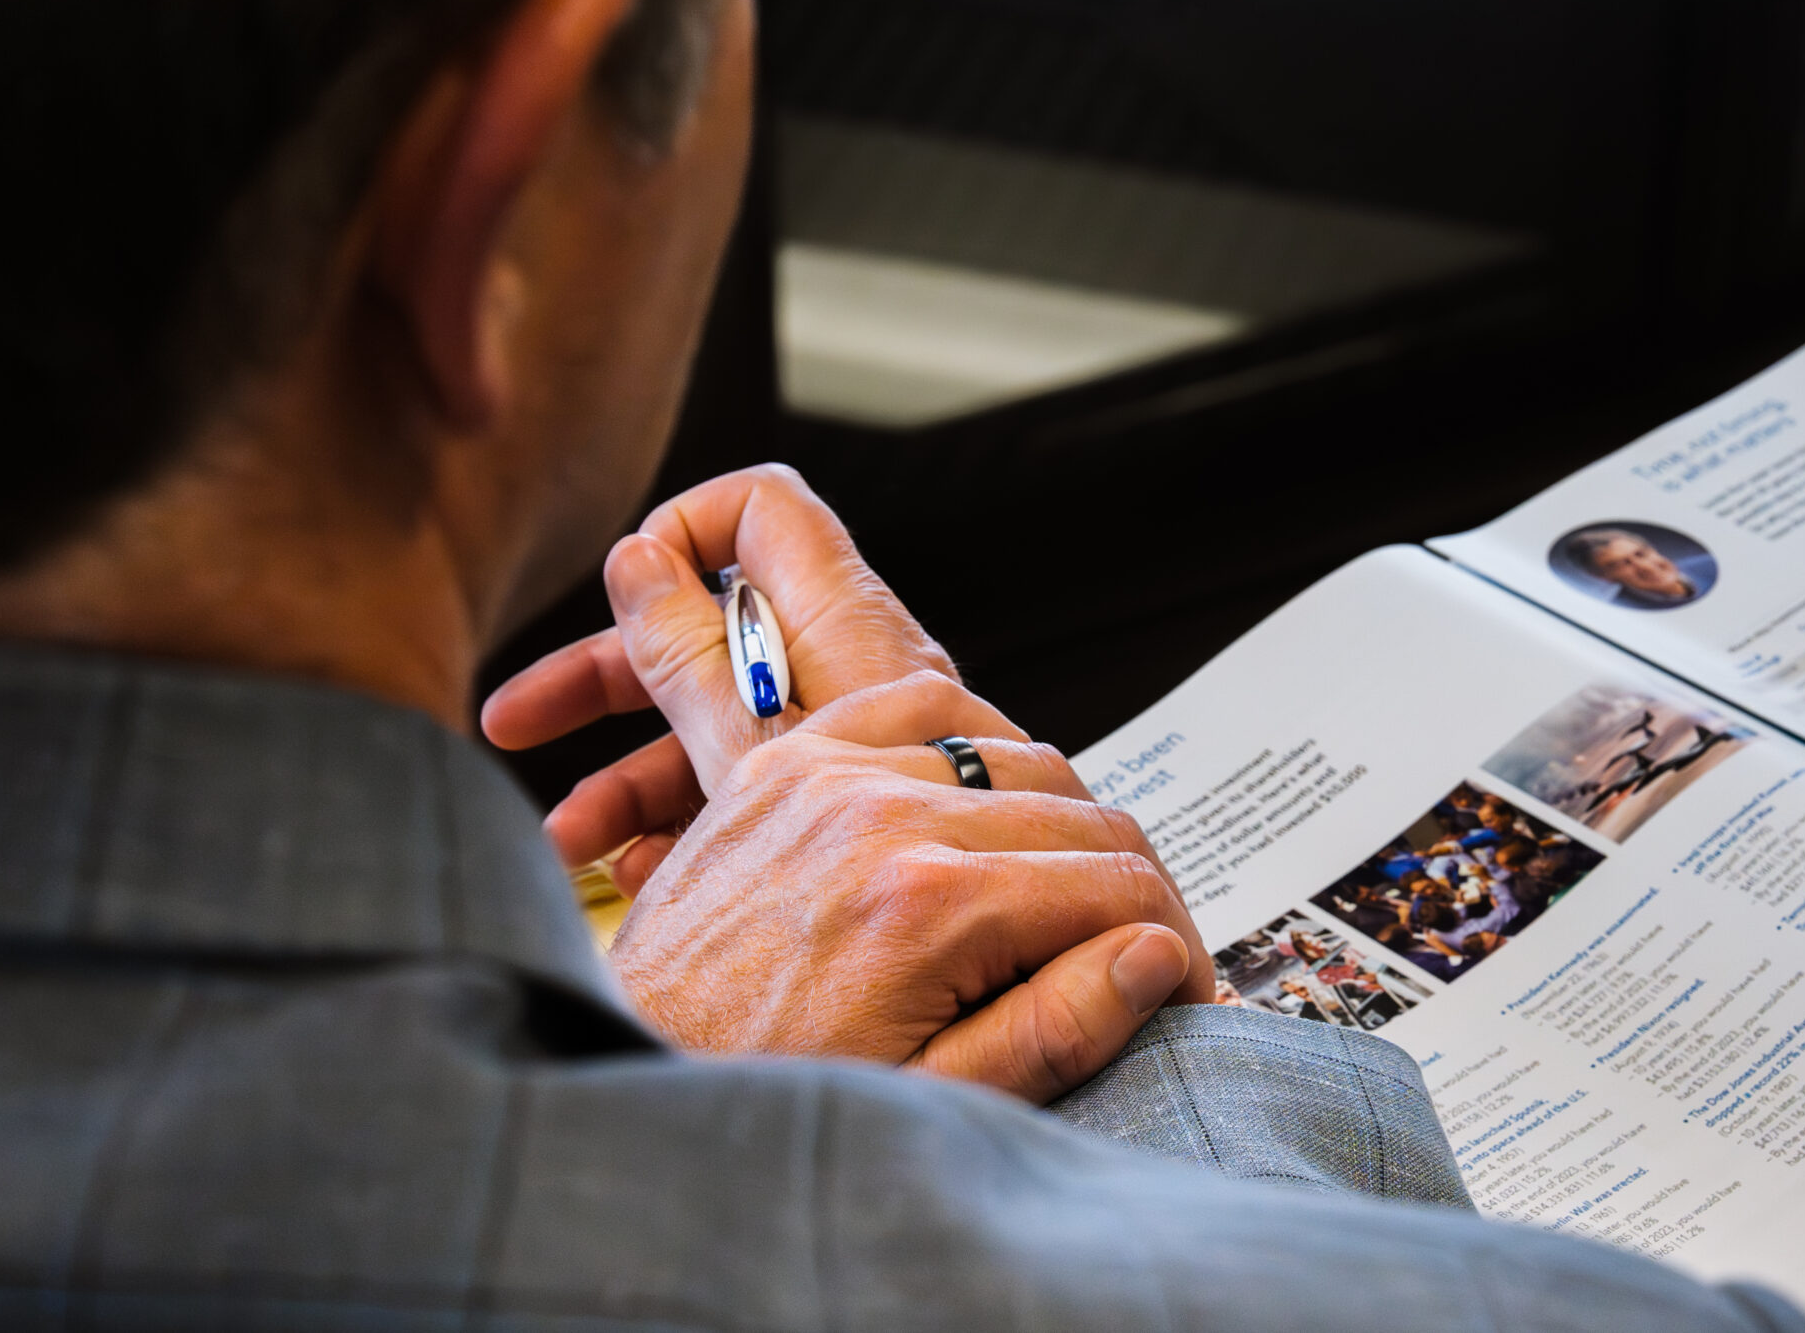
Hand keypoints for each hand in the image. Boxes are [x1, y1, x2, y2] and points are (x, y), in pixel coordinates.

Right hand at [483, 464, 956, 890]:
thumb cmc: (874, 911)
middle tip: (512, 722)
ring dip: (630, 775)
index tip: (625, 587)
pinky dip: (691, 829)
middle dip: (608, 676)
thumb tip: (644, 558)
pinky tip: (637, 878)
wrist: (942, 1031)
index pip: (768, 515)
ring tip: (564, 844)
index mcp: (852, 643)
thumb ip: (702, 661)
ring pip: (725, 727)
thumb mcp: (759, 776)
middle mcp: (859, 687)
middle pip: (716, 635)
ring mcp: (860, 759)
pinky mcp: (860, 829)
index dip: (686, 527)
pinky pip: (761, 804)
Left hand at [610, 670, 1216, 1102]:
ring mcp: (830, 773)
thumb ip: (1055, 1025)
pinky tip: (983, 807)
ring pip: (1015, 753)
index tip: (1178, 986)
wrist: (625, 1072)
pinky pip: (917, 704)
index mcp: (929, 905)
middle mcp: (883, 815)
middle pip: (1082, 813)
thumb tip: (1154, 952)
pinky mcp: (788, 761)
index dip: (1175, 942)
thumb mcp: (931, 1101)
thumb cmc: (771, 1098)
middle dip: (1130, 885)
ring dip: (1060, 817)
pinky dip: (972, 742)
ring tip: (1063, 895)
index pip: (1120, 884)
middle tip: (1134, 951)